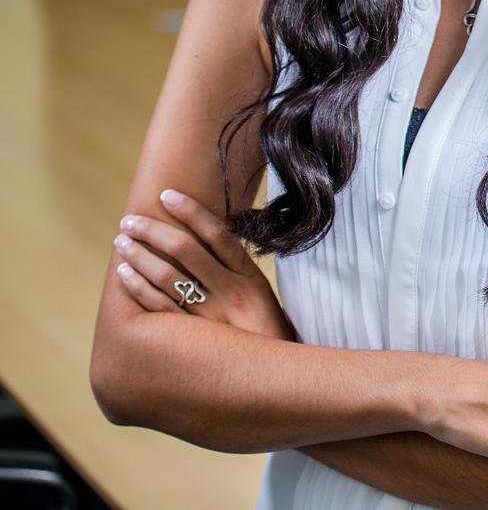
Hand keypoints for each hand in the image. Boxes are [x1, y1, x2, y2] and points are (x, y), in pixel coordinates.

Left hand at [112, 188, 294, 340]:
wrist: (277, 380)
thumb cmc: (266, 335)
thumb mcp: (261, 297)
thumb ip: (235, 272)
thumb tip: (208, 241)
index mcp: (250, 278)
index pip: (218, 234)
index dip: (192, 212)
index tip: (166, 195)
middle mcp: (230, 293)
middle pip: (187, 252)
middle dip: (155, 232)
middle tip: (129, 221)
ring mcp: (210, 316)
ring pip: (168, 278)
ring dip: (140, 256)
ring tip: (121, 242)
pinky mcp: (194, 339)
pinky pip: (160, 309)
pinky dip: (139, 288)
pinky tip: (124, 274)